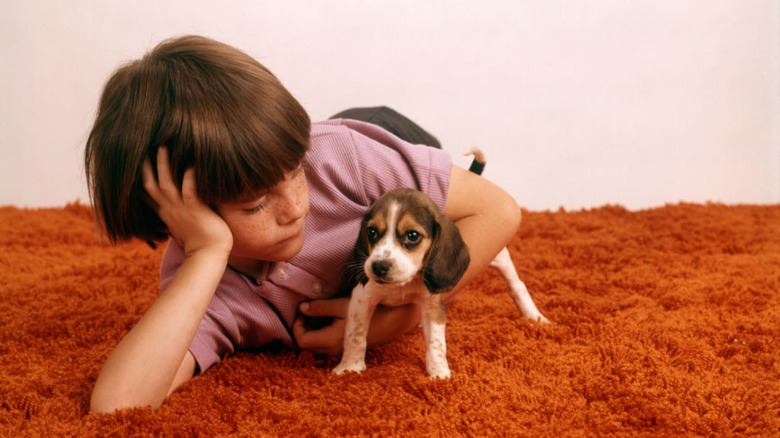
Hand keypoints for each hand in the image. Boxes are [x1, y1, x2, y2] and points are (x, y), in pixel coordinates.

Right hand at [142, 147, 232, 257]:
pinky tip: (192, 164)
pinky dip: (190, 177)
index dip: (138, 180)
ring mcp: (182, 210)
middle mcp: (170, 210)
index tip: (132, 164)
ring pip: (166, 184)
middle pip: (150, 186)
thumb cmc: (200, 243)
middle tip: (139, 148)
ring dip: (163, 166)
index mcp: (166, 213)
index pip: (146, 195)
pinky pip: (190, 191)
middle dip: (144, 167)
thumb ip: (176, 218)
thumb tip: (173, 216)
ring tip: (161, 147)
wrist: (209, 256)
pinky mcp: (196, 211)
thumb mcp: (182, 228)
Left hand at [293, 297, 421, 355]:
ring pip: (316, 346)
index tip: (302, 311)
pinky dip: (322, 333)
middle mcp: (334, 350)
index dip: (296, 326)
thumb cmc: (369, 310)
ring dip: (313, 331)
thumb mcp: (343, 305)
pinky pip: (326, 345)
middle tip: (309, 311)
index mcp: (331, 340)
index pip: (301, 340)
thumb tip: (301, 308)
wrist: (393, 320)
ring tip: (320, 314)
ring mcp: (341, 351)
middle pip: (307, 345)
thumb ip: (320, 308)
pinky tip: (330, 320)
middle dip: (303, 328)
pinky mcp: (347, 348)